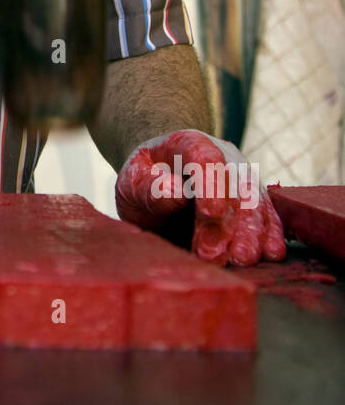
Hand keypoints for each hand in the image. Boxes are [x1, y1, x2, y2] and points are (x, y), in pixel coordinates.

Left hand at [115, 128, 286, 266]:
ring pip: (255, 204)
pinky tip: (270, 254)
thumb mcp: (133, 180)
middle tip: (213, 255)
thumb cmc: (145, 181)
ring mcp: (243, 180)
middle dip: (226, 223)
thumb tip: (175, 191)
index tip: (212, 212)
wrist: (162, 179)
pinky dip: (271, 236)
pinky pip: (269, 217)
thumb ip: (149, 186)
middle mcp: (224, 158)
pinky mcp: (255, 204)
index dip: (212, 184)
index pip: (205, 158)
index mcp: (189, 144)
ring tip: (240, 260)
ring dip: (250, 234)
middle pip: (234, 187)